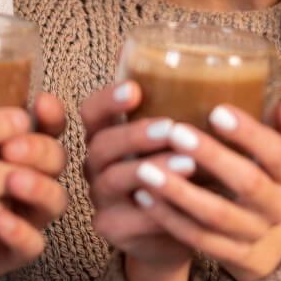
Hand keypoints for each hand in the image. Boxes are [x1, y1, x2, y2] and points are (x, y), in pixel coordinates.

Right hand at [80, 81, 193, 280]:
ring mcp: (101, 196)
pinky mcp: (112, 227)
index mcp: (106, 132)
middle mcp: (96, 162)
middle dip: (135, 134)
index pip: (93, 110)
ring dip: (152, 170)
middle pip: (102, 143)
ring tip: (188, 164)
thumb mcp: (177, 134)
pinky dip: (157, 208)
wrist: (179, 227)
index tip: (135, 88)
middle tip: (170, 128)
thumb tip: (181, 54)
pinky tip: (184, 201)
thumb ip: (173, 100)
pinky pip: (130, 218)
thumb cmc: (180, 170)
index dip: (109, 99)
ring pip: (114, 179)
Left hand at [126, 101, 280, 280]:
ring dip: (179, 192)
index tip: (217, 111)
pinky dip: (169, 218)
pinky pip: (198, 239)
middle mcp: (279, 208)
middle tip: (175, 131)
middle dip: (211, 157)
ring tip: (144, 167)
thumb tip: (270, 78)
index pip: (279, 153)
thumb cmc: (259, 167)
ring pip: (217, 216)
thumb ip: (274, 114)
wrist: (261, 229)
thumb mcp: (273, 141)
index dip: (251, 134)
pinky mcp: (229, 254)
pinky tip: (143, 195)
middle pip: (248, 184)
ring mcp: (254, 235)